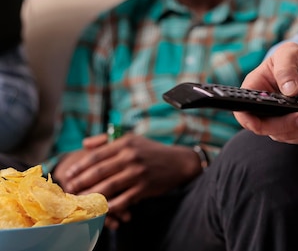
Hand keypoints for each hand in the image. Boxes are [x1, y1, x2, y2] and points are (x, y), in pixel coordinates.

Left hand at [53, 134, 199, 217]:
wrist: (178, 162)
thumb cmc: (151, 151)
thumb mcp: (132, 139)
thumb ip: (106, 141)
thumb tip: (85, 144)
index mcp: (125, 143)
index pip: (97, 155)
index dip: (80, 166)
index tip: (69, 174)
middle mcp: (131, 157)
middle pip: (99, 172)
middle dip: (81, 182)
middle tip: (70, 189)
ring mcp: (138, 173)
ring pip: (108, 187)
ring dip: (91, 195)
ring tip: (80, 200)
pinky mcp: (145, 187)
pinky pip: (123, 199)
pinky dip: (111, 206)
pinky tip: (101, 208)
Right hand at [235, 42, 297, 142]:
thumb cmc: (293, 58)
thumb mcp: (290, 53)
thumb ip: (286, 67)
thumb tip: (289, 90)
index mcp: (254, 92)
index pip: (244, 114)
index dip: (251, 121)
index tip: (267, 120)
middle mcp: (264, 112)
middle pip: (272, 129)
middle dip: (290, 125)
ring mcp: (281, 123)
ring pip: (294, 135)